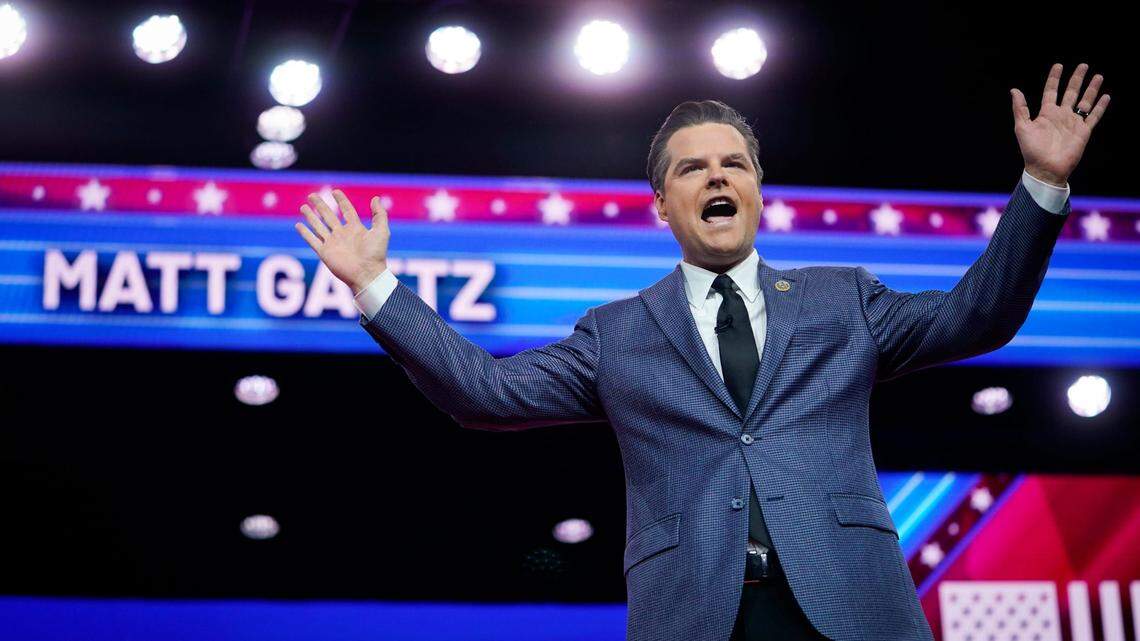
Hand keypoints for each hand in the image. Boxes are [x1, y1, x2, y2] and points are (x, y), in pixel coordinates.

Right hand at [294, 189, 389, 293]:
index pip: (346, 210)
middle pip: (328, 216)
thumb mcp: (381, 231)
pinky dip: (305, 233)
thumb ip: (379, 215)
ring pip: (318, 226)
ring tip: (303, 207)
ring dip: (310, 217)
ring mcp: (332, 243)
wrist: (367, 274)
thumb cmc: (376, 254)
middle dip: (320, 205)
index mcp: (355, 229)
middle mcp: (342, 234)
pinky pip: (312, 241)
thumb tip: (376, 198)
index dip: (341, 200)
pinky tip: (298, 225)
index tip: (335, 191)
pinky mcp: (325, 253)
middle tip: (312, 195)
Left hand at [1011, 62, 1109, 185]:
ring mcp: (1073, 123)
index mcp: (1046, 113)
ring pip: (1085, 101)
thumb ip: (1020, 108)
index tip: (1059, 65)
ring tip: (1098, 76)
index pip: (1051, 91)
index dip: (1055, 78)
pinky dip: (1100, 106)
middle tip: (1083, 65)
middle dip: (1076, 79)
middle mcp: (1061, 116)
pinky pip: (1094, 116)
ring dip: (1091, 89)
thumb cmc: (1032, 150)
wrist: (1046, 168)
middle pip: (1071, 92)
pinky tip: (1106, 96)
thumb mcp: (1022, 127)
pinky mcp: (1084, 131)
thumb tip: (1014, 90)